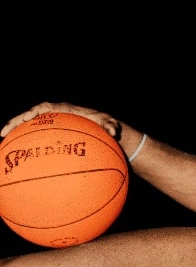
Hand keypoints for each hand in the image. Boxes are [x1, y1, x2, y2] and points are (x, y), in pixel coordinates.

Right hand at [0, 101, 120, 139]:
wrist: (102, 129)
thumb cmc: (105, 126)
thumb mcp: (110, 125)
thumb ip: (111, 126)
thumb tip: (113, 131)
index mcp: (65, 110)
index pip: (46, 107)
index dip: (35, 112)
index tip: (27, 118)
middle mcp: (55, 115)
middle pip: (31, 116)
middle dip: (16, 122)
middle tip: (4, 132)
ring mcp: (51, 124)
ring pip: (29, 126)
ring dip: (15, 132)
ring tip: (2, 143)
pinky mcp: (51, 134)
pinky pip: (35, 137)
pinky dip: (25, 145)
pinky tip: (17, 159)